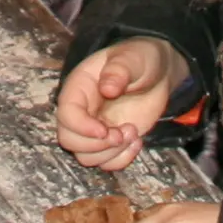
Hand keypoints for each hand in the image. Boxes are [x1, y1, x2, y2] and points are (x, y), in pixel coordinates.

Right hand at [54, 38, 190, 171]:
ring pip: (85, 156)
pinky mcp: (110, 142)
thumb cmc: (139, 59)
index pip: (66, 114)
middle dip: (96, 145)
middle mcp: (82, 111)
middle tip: (122, 133)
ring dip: (111, 153)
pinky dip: (121, 160)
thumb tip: (107, 89)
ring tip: (133, 133)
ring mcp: (95, 129)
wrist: (157, 73)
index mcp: (79, 87)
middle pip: (69, 140)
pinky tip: (137, 141)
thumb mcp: (131, 58)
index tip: (105, 129)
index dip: (81, 127)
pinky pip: (105, 163)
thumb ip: (118, 70)